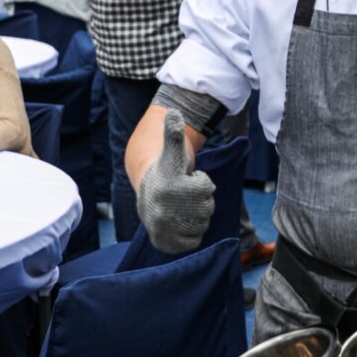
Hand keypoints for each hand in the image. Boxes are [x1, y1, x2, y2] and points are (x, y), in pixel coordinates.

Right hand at [137, 109, 214, 252]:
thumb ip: (173, 133)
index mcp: (168, 186)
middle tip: (183, 195)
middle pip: (208, 207)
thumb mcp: (171, 154)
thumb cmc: (166, 173)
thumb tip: (174, 111)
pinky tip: (179, 223)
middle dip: (200, 199)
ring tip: (180, 208)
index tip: (186, 179)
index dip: (201, 181)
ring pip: (204, 223)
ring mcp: (164, 229)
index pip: (207, 186)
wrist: (148, 199)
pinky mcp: (167, 244)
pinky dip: (192, 233)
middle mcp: (164, 209)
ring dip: (197, 216)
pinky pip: (196, 240)